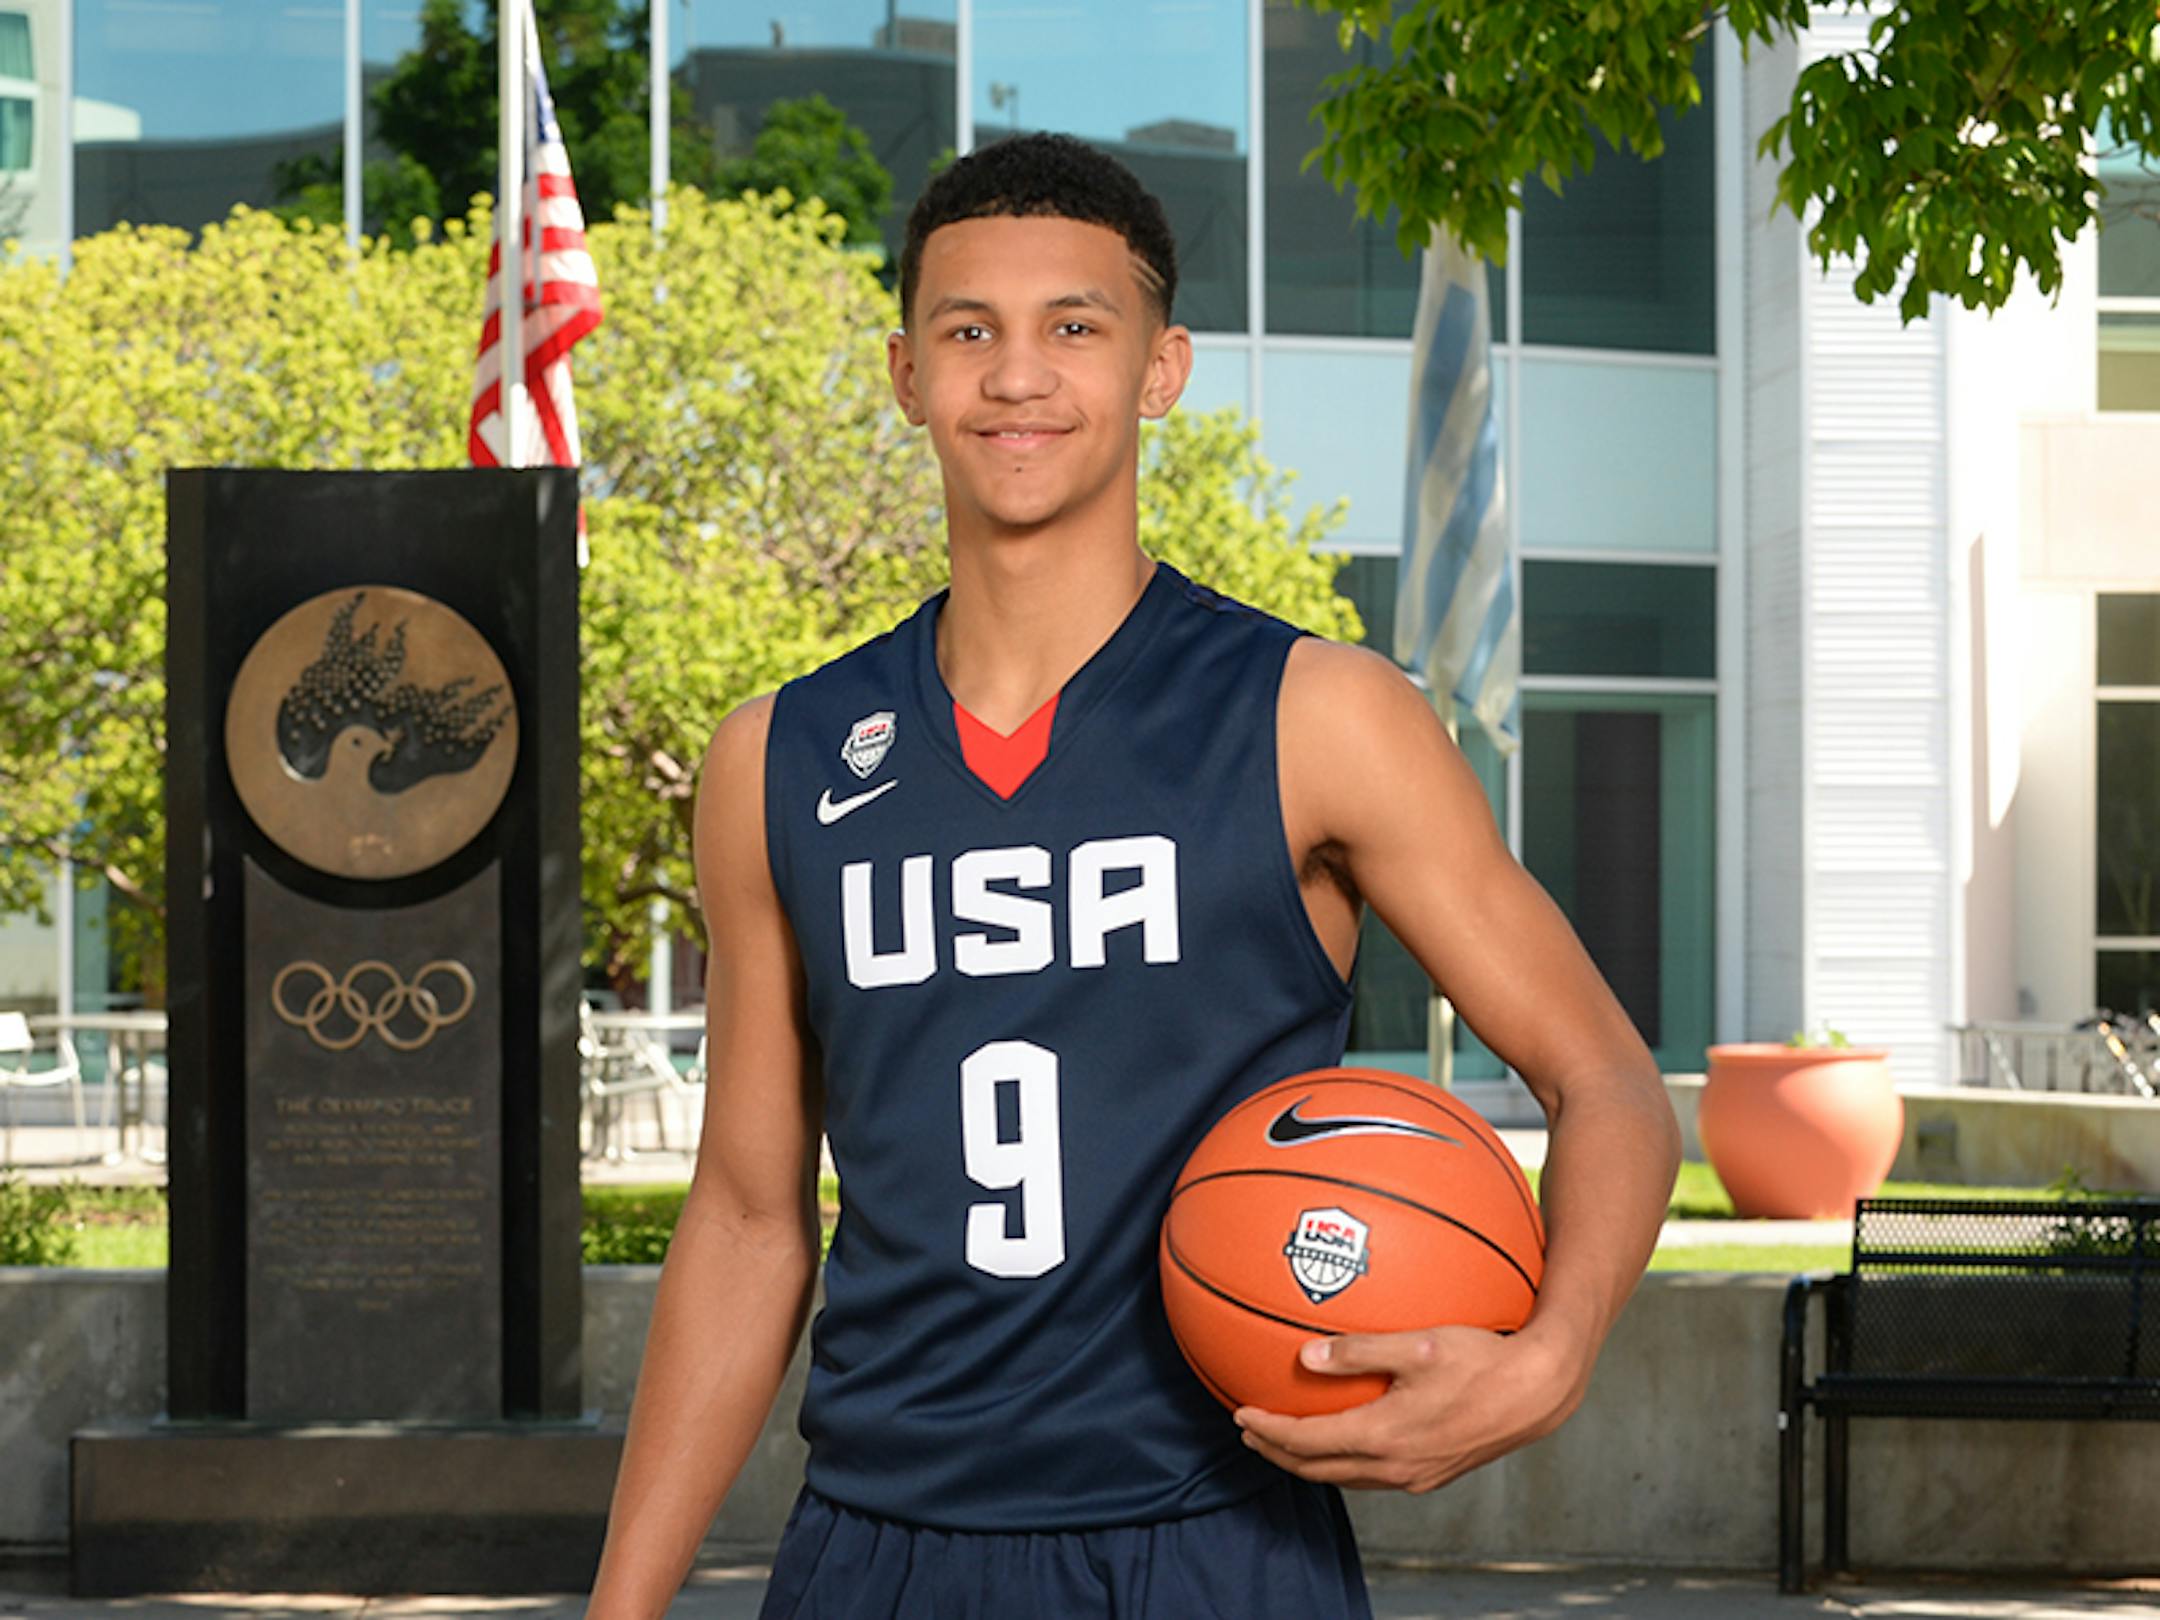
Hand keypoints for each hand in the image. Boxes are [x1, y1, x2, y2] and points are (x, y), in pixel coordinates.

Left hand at [1233, 1324, 1585, 1493]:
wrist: (1538, 1394)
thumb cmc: (1482, 1360)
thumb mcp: (1418, 1346)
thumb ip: (1358, 1350)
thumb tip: (1305, 1355)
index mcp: (1384, 1437)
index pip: (1306, 1442)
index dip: (1267, 1430)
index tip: (1239, 1414)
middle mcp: (1395, 1466)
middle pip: (1318, 1470)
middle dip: (1278, 1453)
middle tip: (1250, 1433)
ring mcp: (1416, 1475)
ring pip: (1346, 1477)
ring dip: (1309, 1462)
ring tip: (1286, 1440)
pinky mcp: (1433, 1473)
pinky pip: (1372, 1475)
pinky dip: (1343, 1461)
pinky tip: (1344, 1439)